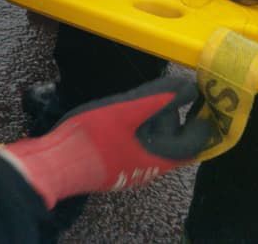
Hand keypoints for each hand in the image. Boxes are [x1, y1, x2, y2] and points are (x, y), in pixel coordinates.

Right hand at [0, 76, 209, 208]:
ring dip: (150, 123)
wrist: (56, 164)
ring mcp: (128, 170)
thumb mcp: (126, 111)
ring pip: (149, 145)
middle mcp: (148, 168)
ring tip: (140, 101)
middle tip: (166, 93)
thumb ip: (157, 99)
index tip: (201, 100)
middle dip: (171, 117)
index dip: (200, 122)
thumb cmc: (92, 138)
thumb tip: (188, 87)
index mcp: (158, 157)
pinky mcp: (111, 168)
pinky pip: (132, 148)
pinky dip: (134, 131)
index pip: (193, 143)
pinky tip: (119, 119)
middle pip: (171, 142)